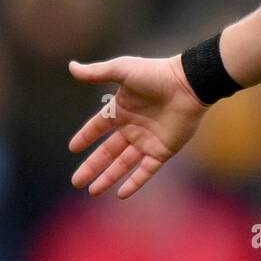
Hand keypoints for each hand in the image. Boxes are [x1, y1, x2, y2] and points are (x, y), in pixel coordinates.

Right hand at [67, 54, 209, 198]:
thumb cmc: (156, 74)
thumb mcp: (122, 70)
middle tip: (76, 182)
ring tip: (92, 191)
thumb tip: (71, 66)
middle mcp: (132, 127)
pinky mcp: (163, 150)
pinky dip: (134, 182)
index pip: (98, 127)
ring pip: (123, 164)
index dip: (86, 137)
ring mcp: (147, 140)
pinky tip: (120, 194)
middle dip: (91, 166)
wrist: (189, 84)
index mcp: (121, 109)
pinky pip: (146, 170)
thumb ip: (97, 72)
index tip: (73, 148)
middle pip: (107, 152)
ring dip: (108, 178)